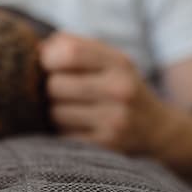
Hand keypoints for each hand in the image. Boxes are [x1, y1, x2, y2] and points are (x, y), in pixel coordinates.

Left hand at [40, 33, 181, 155]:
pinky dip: (63, 132)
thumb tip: (36, 49)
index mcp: (119, 63)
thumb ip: (72, 45)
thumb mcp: (107, 60)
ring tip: (73, 110)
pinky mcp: (105, 146)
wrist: (156, 129)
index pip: (70, 52)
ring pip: (54, 113)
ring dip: (55, 112)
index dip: (48, 59)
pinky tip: (80, 127)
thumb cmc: (118, 86)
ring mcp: (115, 121)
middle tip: (62, 92)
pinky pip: (62, 136)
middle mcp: (120, 90)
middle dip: (49, 89)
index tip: (48, 66)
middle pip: (54, 85)